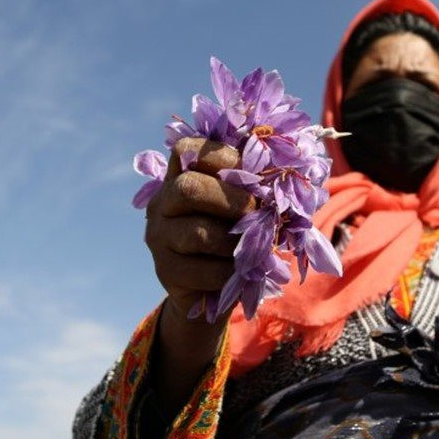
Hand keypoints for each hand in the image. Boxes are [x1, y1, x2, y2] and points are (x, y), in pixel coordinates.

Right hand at [145, 137, 253, 319]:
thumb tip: (279, 179)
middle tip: (260, 215)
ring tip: (256, 247)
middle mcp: (162, 203)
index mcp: (179, 176)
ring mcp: (159, 237)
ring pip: (197, 232)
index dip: (224, 158)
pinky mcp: (165, 270)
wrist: (211, 288)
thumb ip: (251, 187)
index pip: (187, 151)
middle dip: (234, 201)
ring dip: (235, 240)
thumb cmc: (233, 237)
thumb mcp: (241, 206)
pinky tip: (242, 272)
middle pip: (189, 189)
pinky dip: (230, 271)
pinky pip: (201, 269)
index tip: (256, 176)